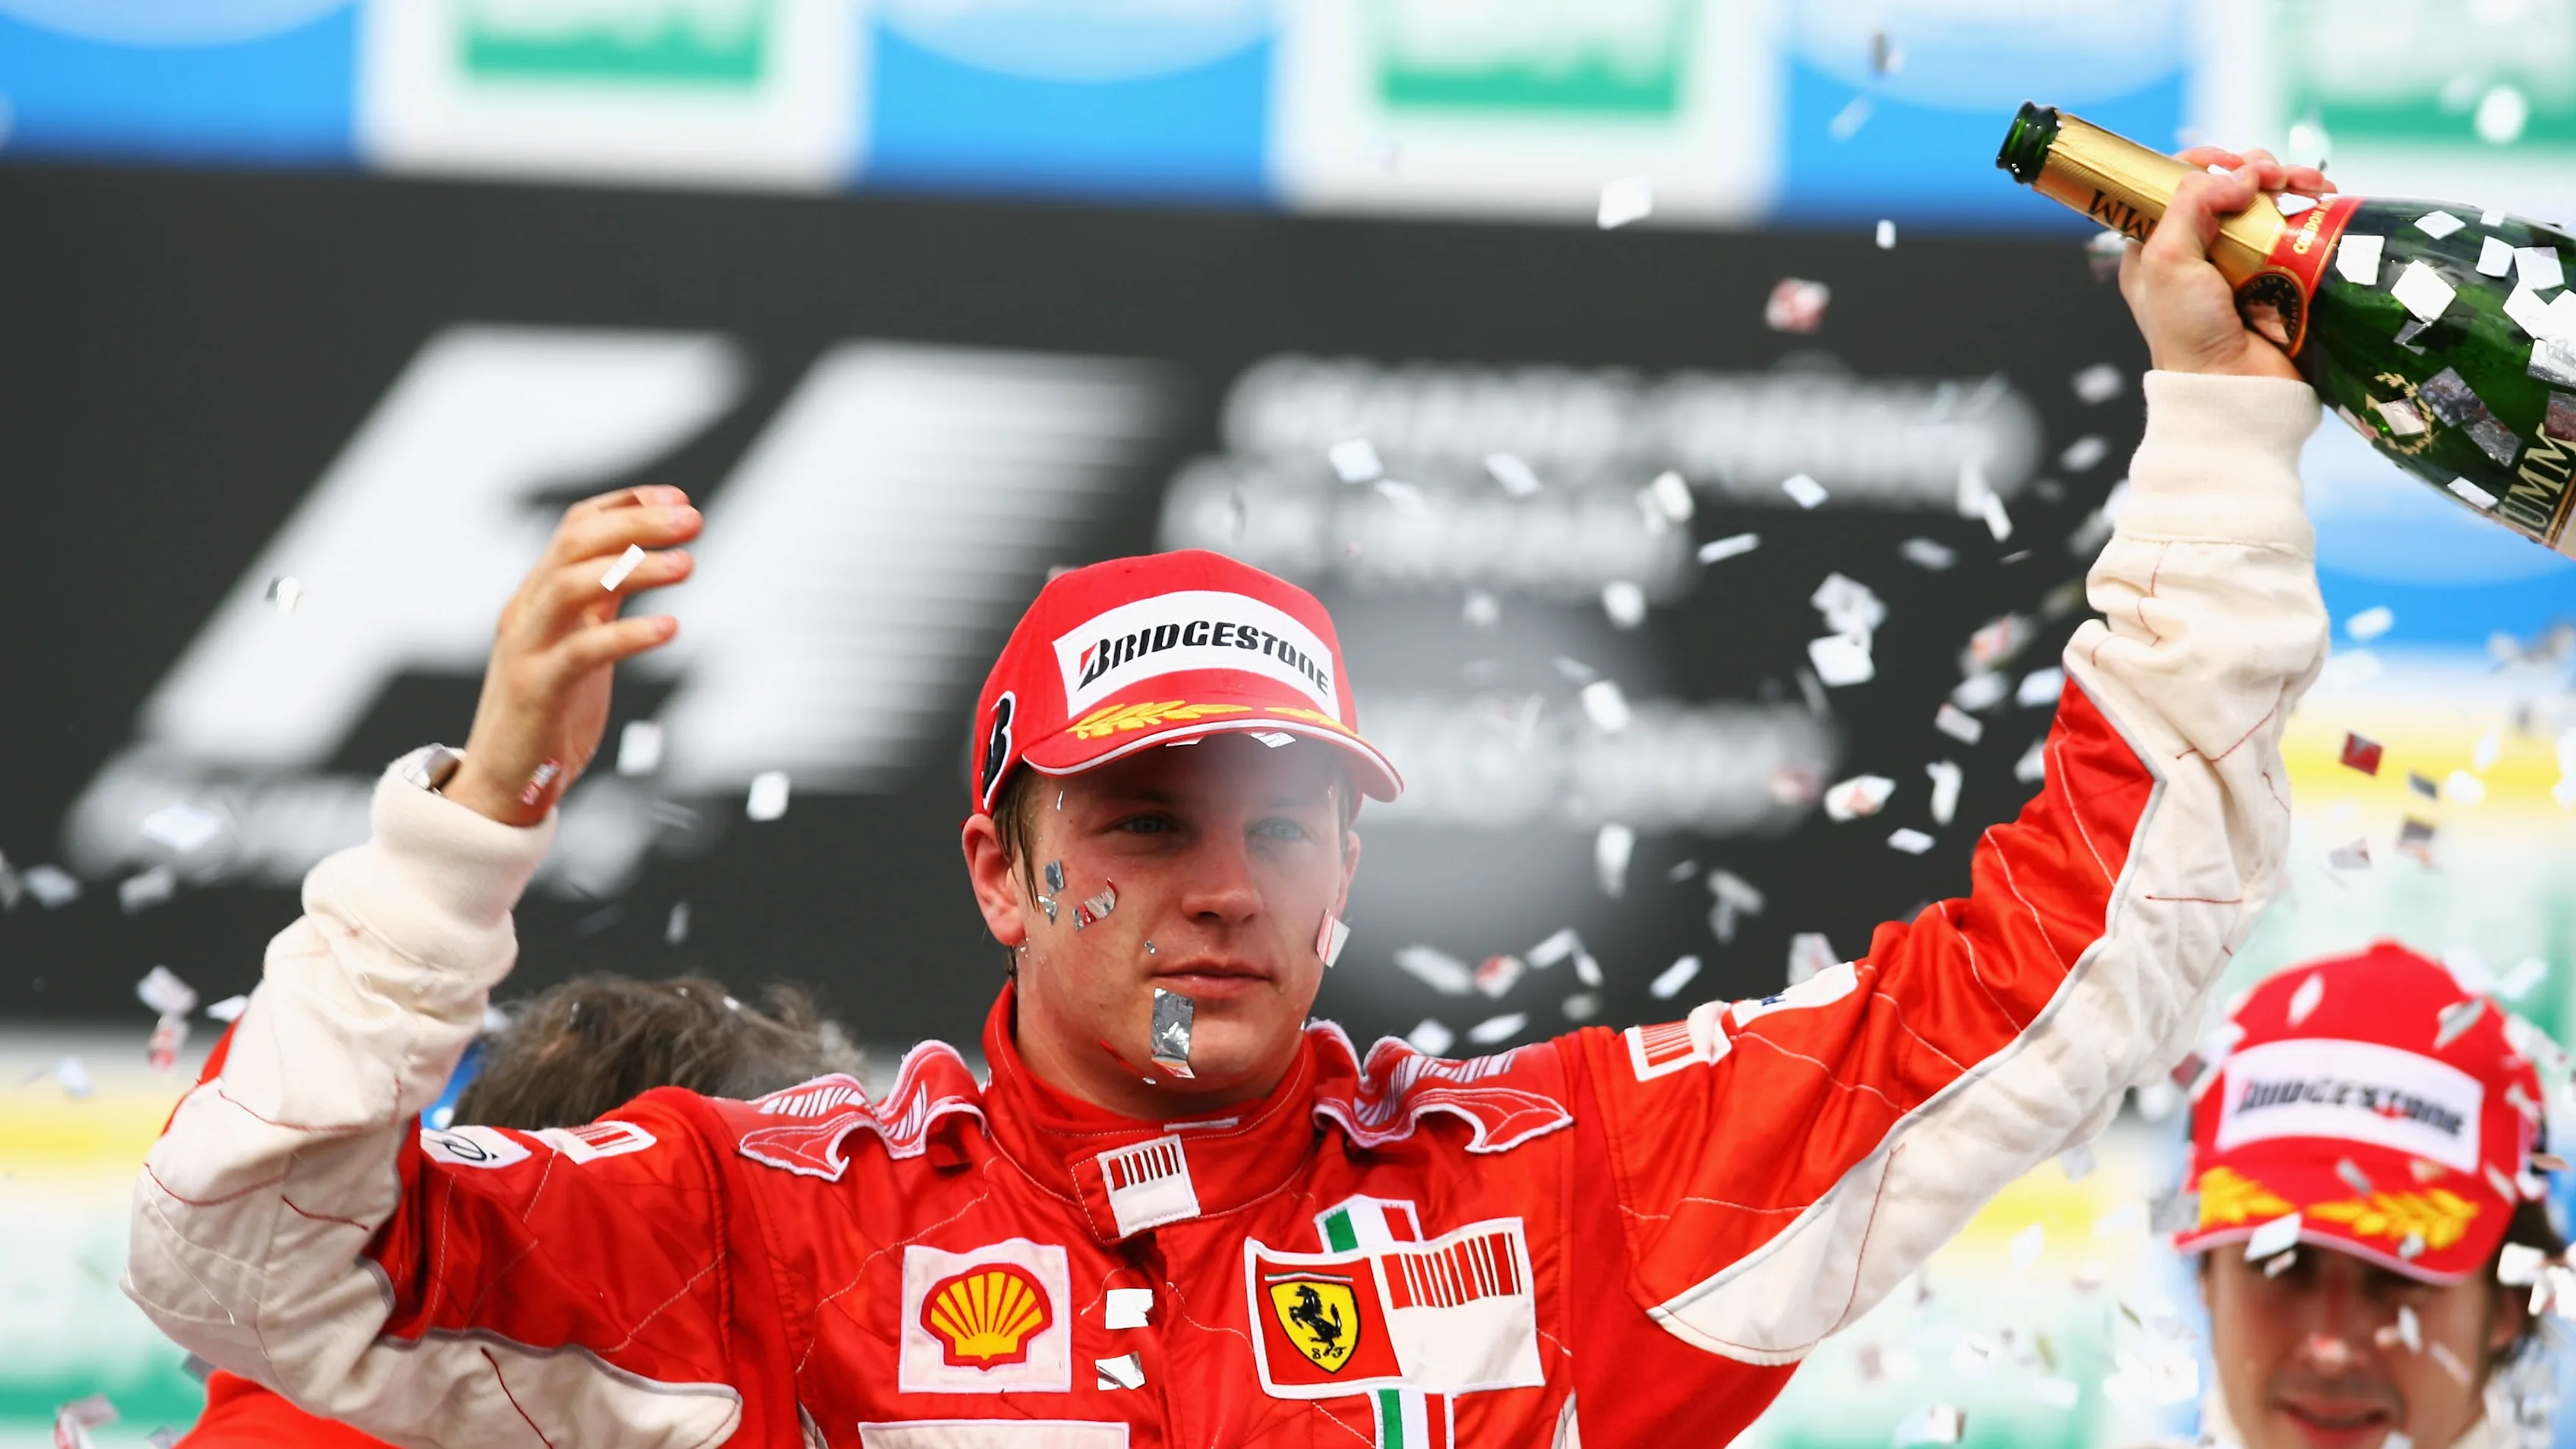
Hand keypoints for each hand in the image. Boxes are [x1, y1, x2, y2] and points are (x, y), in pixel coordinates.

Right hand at [443, 487, 700, 826]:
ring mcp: (527, 648)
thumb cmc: (549, 714)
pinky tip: (670, 629)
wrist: (502, 785)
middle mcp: (527, 611)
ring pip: (572, 585)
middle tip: (693, 520)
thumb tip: (650, 559)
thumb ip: (605, 604)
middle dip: (636, 523)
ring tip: (689, 564)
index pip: (576, 527)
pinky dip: (628, 635)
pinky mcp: (536, 690)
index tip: (679, 501)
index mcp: (539, 596)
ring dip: (635, 568)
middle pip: (575, 543)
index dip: (627, 505)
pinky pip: (582, 651)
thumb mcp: (581, 644)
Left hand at [2117, 145, 2334, 381]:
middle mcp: (2197, 250)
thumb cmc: (2188, 336)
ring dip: (2288, 180)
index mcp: (2157, 247)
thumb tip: (2236, 176)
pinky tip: (2323, 195)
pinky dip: (2310, 204)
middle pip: (2227, 185)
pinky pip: (2296, 224)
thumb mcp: (2167, 264)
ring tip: (2307, 183)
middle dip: (2253, 168)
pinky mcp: (2279, 272)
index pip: (2172, 184)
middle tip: (2271, 176)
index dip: (2202, 163)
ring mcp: (2241, 260)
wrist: (2237, 388)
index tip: (2227, 163)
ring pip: (2265, 199)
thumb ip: (2188, 206)